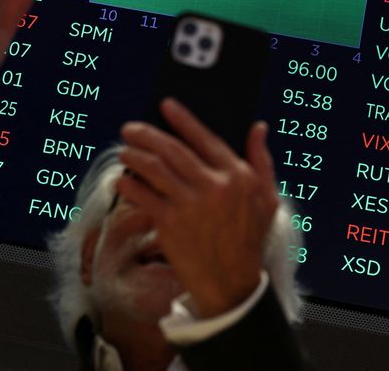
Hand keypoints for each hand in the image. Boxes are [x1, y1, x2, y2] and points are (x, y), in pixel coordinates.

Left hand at [116, 98, 277, 317]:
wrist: (231, 284)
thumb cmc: (248, 238)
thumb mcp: (267, 199)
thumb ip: (261, 160)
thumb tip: (259, 126)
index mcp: (237, 176)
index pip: (204, 138)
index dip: (183, 119)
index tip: (165, 104)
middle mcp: (213, 186)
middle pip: (172, 150)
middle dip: (146, 134)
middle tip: (129, 128)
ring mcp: (190, 204)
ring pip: (154, 168)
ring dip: (134, 156)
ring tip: (123, 151)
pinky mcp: (170, 223)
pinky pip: (143, 196)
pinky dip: (129, 184)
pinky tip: (121, 179)